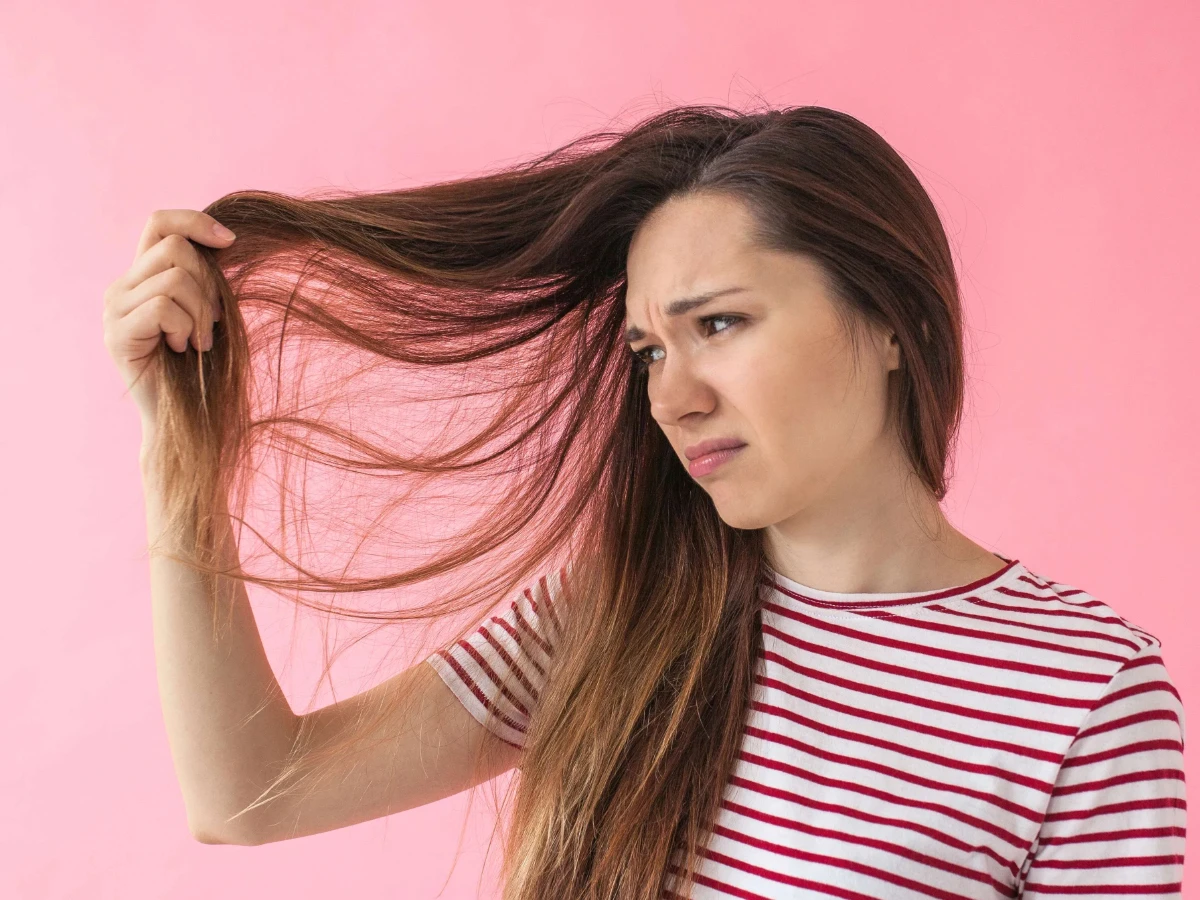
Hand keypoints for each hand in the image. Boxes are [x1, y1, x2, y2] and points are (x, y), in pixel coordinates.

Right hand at [102, 209, 234, 427]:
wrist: (185, 417)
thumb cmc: (203, 367)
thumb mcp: (210, 312)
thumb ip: (206, 278)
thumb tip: (226, 240)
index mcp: (144, 277)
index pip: (160, 223)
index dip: (195, 222)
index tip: (231, 242)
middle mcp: (122, 287)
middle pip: (174, 247)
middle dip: (208, 283)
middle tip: (213, 322)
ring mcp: (114, 309)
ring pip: (174, 278)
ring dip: (200, 313)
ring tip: (198, 342)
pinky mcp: (116, 333)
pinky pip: (163, 307)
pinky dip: (184, 328)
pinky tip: (182, 350)